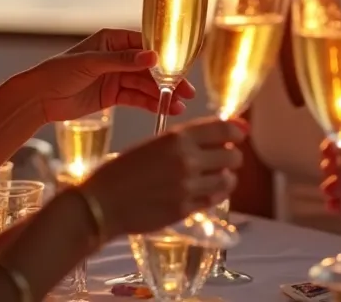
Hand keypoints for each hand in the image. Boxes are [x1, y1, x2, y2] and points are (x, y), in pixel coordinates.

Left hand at [23, 28, 196, 122]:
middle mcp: (117, 57)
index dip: (165, 56)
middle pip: (149, 68)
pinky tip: (164, 109)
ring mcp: (116, 77)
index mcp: (112, 40)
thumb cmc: (58, 72)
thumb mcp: (91, 62)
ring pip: (145, 85)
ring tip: (178, 106)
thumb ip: (122, 60)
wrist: (38, 98)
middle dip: (168, 79)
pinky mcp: (113, 96)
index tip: (182, 66)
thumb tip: (152, 57)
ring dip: (162, 94)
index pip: (145, 44)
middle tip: (186, 91)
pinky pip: (136, 98)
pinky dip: (150, 104)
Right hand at [83, 118, 246, 237]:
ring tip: (218, 178)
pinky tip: (207, 192)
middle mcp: (187, 161)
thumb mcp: (153, 143)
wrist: (102, 203)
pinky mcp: (185, 210)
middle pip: (233, 156)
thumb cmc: (121, 172)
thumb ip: (185, 140)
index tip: (239, 134)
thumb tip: (219, 137)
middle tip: (225, 158)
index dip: (237, 131)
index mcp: (178, 138)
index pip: (225, 130)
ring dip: (227, 178)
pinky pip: (214, 200)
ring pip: (228, 180)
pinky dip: (215, 195)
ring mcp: (188, 187)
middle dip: (232, 156)